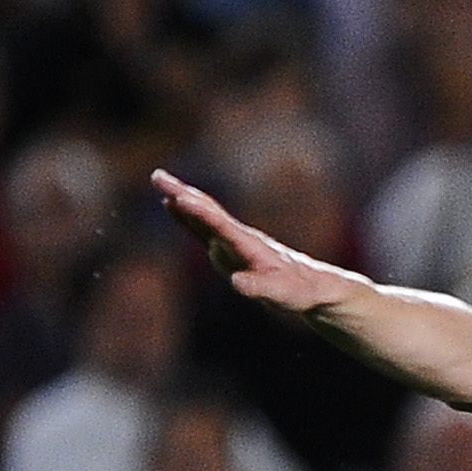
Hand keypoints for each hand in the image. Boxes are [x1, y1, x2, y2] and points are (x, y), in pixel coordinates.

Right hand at [152, 169, 353, 316]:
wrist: (314, 287)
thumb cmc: (299, 292)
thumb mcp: (281, 294)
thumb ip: (259, 287)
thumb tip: (237, 282)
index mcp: (250, 246)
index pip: (221, 225)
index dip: (199, 213)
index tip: (178, 198)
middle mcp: (240, 238)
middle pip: (208, 211)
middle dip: (183, 194)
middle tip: (157, 176)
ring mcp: (234, 241)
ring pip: (204, 215)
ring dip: (182, 199)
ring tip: (160, 182)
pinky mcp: (231, 249)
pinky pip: (204, 227)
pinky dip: (187, 215)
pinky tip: (173, 207)